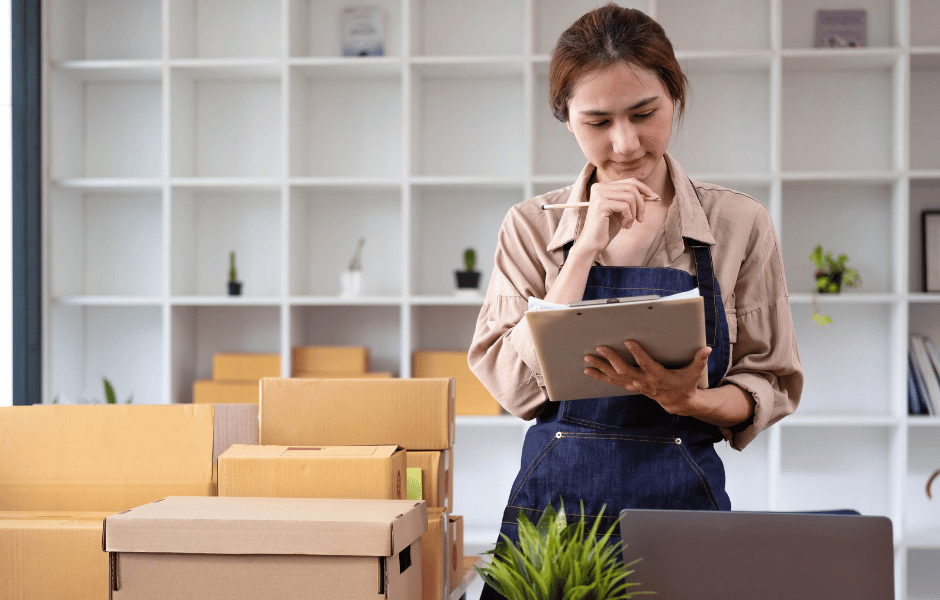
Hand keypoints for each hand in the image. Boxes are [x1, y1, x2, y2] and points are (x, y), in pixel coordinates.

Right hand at [575, 178, 659, 256]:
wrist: (593, 243)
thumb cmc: (607, 227)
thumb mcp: (621, 210)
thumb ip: (631, 199)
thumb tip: (651, 194)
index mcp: (603, 186)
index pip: (630, 181)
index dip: (645, 189)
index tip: (655, 198)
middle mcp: (599, 187)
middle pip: (632, 187)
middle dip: (641, 204)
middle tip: (641, 219)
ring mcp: (599, 195)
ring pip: (630, 197)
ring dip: (634, 213)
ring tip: (629, 224)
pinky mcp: (601, 205)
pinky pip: (625, 207)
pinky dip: (629, 218)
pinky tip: (624, 226)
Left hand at [583, 340, 710, 416]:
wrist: (677, 402)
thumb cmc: (685, 384)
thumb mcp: (694, 373)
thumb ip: (699, 360)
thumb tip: (707, 349)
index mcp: (658, 376)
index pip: (646, 364)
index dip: (637, 353)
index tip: (628, 341)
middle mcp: (644, 382)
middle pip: (625, 370)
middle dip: (612, 359)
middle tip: (600, 347)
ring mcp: (635, 385)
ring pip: (615, 376)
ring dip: (600, 367)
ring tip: (587, 358)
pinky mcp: (630, 386)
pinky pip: (612, 381)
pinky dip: (600, 375)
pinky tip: (588, 370)